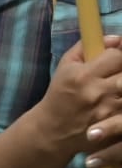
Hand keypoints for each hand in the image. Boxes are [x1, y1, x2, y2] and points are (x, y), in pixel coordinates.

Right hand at [32, 35, 121, 162]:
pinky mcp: (115, 125)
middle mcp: (97, 91)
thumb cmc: (59, 94)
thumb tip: (114, 38)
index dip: (120, 53)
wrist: (53, 129)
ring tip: (117, 85)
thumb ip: (85, 48)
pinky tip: (118, 98)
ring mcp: (108, 110)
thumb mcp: (66, 66)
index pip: (116, 56)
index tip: (117, 56)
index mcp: (83, 75)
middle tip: (118, 72)